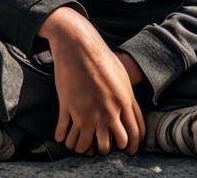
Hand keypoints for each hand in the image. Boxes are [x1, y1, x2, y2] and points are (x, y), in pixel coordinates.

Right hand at [37, 7, 143, 155]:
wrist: (78, 46)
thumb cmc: (101, 58)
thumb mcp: (123, 78)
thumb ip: (129, 99)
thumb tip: (131, 114)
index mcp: (123, 103)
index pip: (133, 134)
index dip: (132, 146)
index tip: (128, 151)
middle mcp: (107, 112)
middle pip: (110, 144)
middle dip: (105, 149)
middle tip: (100, 146)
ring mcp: (86, 112)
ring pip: (85, 145)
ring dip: (82, 148)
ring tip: (80, 145)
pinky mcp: (68, 108)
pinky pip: (65, 134)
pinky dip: (63, 138)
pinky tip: (62, 137)